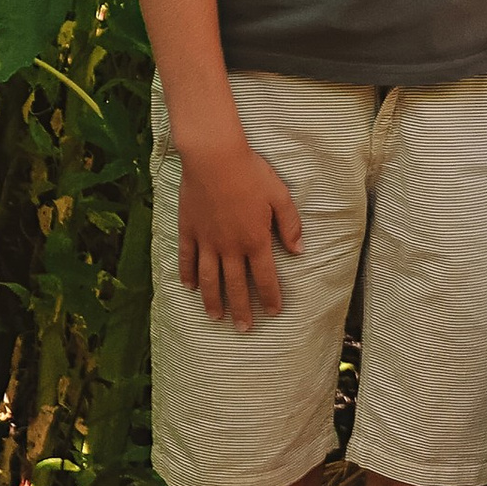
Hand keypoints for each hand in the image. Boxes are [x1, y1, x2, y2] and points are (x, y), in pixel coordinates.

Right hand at [174, 139, 302, 328]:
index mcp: (255, 240)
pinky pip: (187, 258)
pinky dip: (187, 275)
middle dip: (241, 310)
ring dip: (213, 301)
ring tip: (216, 317)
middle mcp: (230, 247)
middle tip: (244, 329)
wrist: (214, 157)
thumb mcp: (280, 196)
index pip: (265, 278)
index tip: (273, 313)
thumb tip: (299, 251)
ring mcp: (207, 241)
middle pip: (235, 286)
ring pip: (209, 279)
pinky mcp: (189, 230)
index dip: (270, 297)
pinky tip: (189, 287)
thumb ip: (290, 225)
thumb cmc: (251, 173)